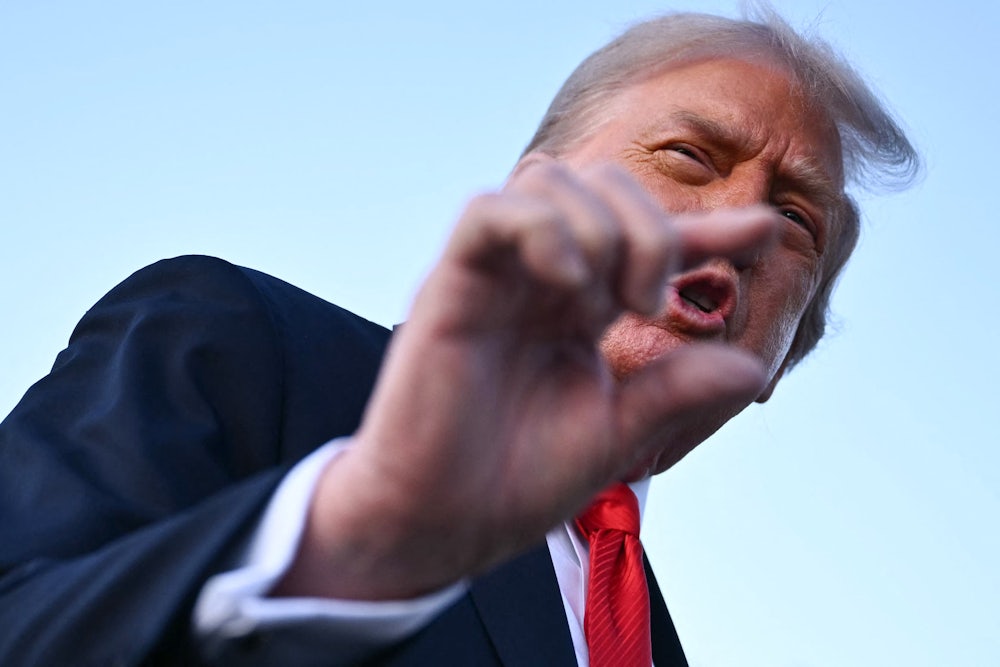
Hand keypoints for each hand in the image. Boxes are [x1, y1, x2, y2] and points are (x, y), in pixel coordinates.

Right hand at [276, 158, 778, 600]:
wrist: (442, 523)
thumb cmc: (517, 481)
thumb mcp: (618, 433)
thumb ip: (677, 392)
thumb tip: (753, 369)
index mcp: (576, 311)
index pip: (645, 243)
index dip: (706, 229)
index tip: (767, 231)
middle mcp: (536, 282)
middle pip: (599, 186)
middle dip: (647, 227)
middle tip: (647, 302)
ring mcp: (492, 280)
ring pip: (545, 181)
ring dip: (597, 227)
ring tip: (600, 302)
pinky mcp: (448, 288)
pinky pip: (487, 214)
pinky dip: (538, 230)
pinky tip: (566, 285)